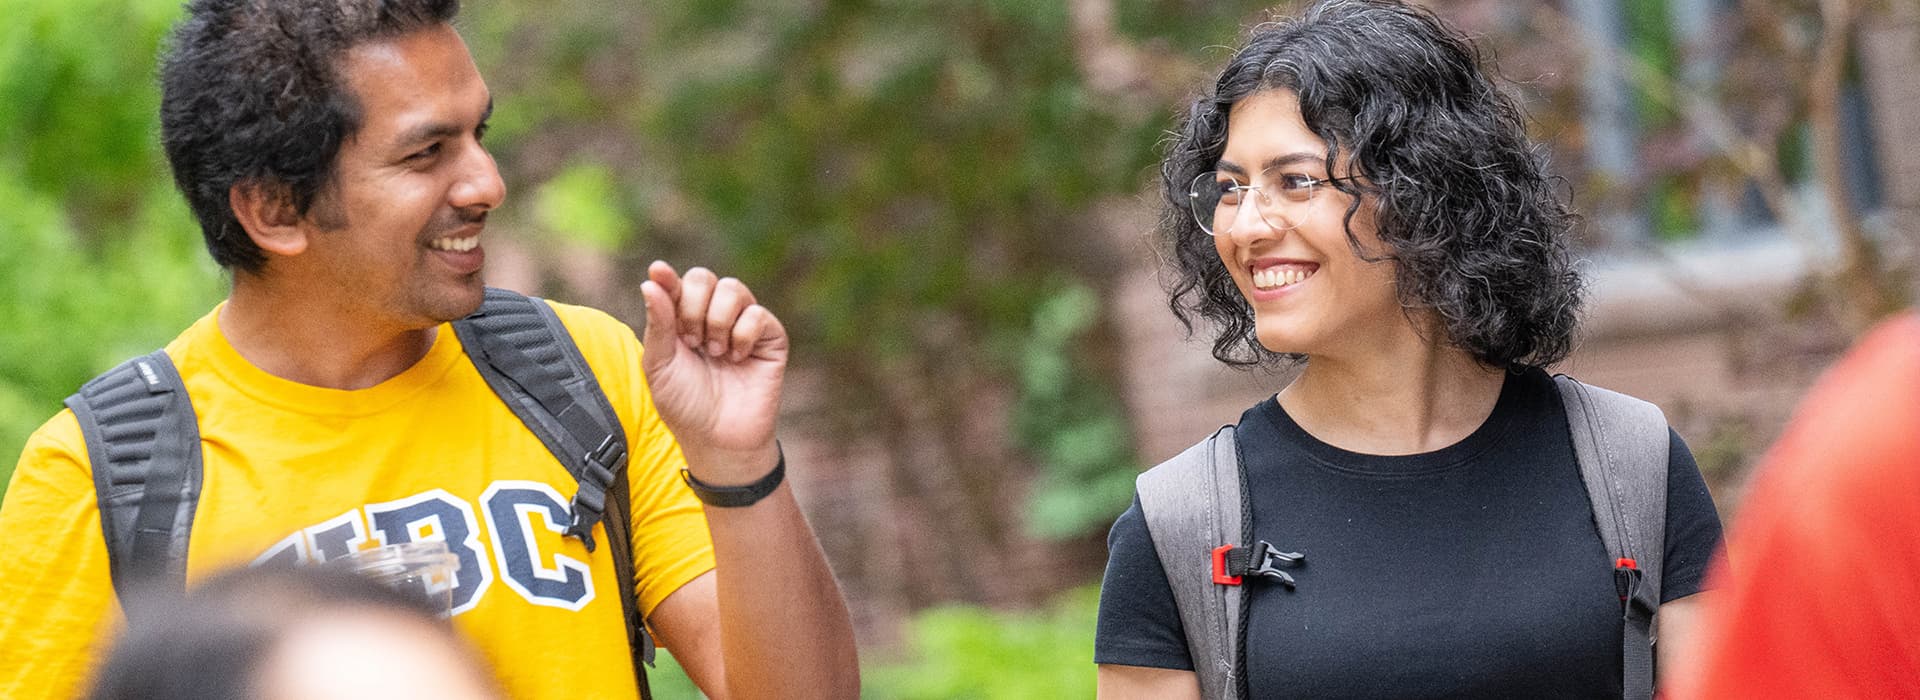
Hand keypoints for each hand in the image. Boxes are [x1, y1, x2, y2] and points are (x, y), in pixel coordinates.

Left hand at [639, 261, 785, 482]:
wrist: (717, 437)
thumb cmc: (685, 404)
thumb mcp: (659, 365)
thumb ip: (658, 324)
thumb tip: (651, 281)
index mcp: (682, 320)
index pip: (676, 285)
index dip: (667, 276)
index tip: (658, 271)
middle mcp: (713, 316)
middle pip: (704, 277)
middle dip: (691, 306)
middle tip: (691, 340)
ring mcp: (743, 324)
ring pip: (732, 288)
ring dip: (717, 320)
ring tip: (713, 351)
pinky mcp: (770, 337)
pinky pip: (757, 314)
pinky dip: (742, 335)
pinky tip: (736, 359)